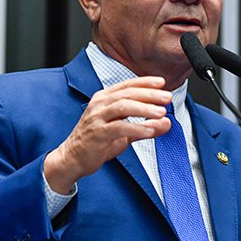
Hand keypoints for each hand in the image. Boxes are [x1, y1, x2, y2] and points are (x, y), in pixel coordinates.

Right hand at [44, 76, 172, 193]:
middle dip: (149, 94)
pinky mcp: (97, 133)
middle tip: (166, 97)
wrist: (73, 158)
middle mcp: (100, 105)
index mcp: (104, 99)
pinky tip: (149, 130)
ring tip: (161, 112)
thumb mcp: (125, 133)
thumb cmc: (97, 142)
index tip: (162, 83)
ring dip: (144, 108)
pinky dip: (136, 128)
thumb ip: (145, 126)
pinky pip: (119, 128)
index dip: (145, 82)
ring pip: (122, 107)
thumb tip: (167, 123)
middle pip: (127, 94)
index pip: (127, 85)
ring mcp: (97, 118)